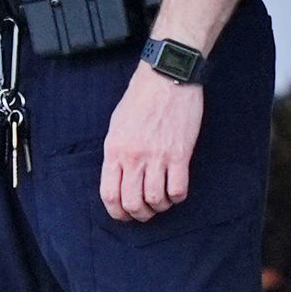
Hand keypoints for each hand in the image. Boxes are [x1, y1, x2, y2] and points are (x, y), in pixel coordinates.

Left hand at [102, 66, 202, 222]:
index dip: (117, 213)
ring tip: (162, 201)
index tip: (125, 215)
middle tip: (146, 212)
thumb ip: (116, 153)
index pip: (110, 195)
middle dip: (139, 215)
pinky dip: (177, 197)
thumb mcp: (117, 125)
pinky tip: (176, 191)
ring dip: (159, 207)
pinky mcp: (180, 154)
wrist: (166, 76)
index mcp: (114, 150)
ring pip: (155, 200)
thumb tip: (119, 177)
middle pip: (133, 203)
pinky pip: (178, 189)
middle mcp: (133, 157)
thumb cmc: (141, 97)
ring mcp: (157, 156)